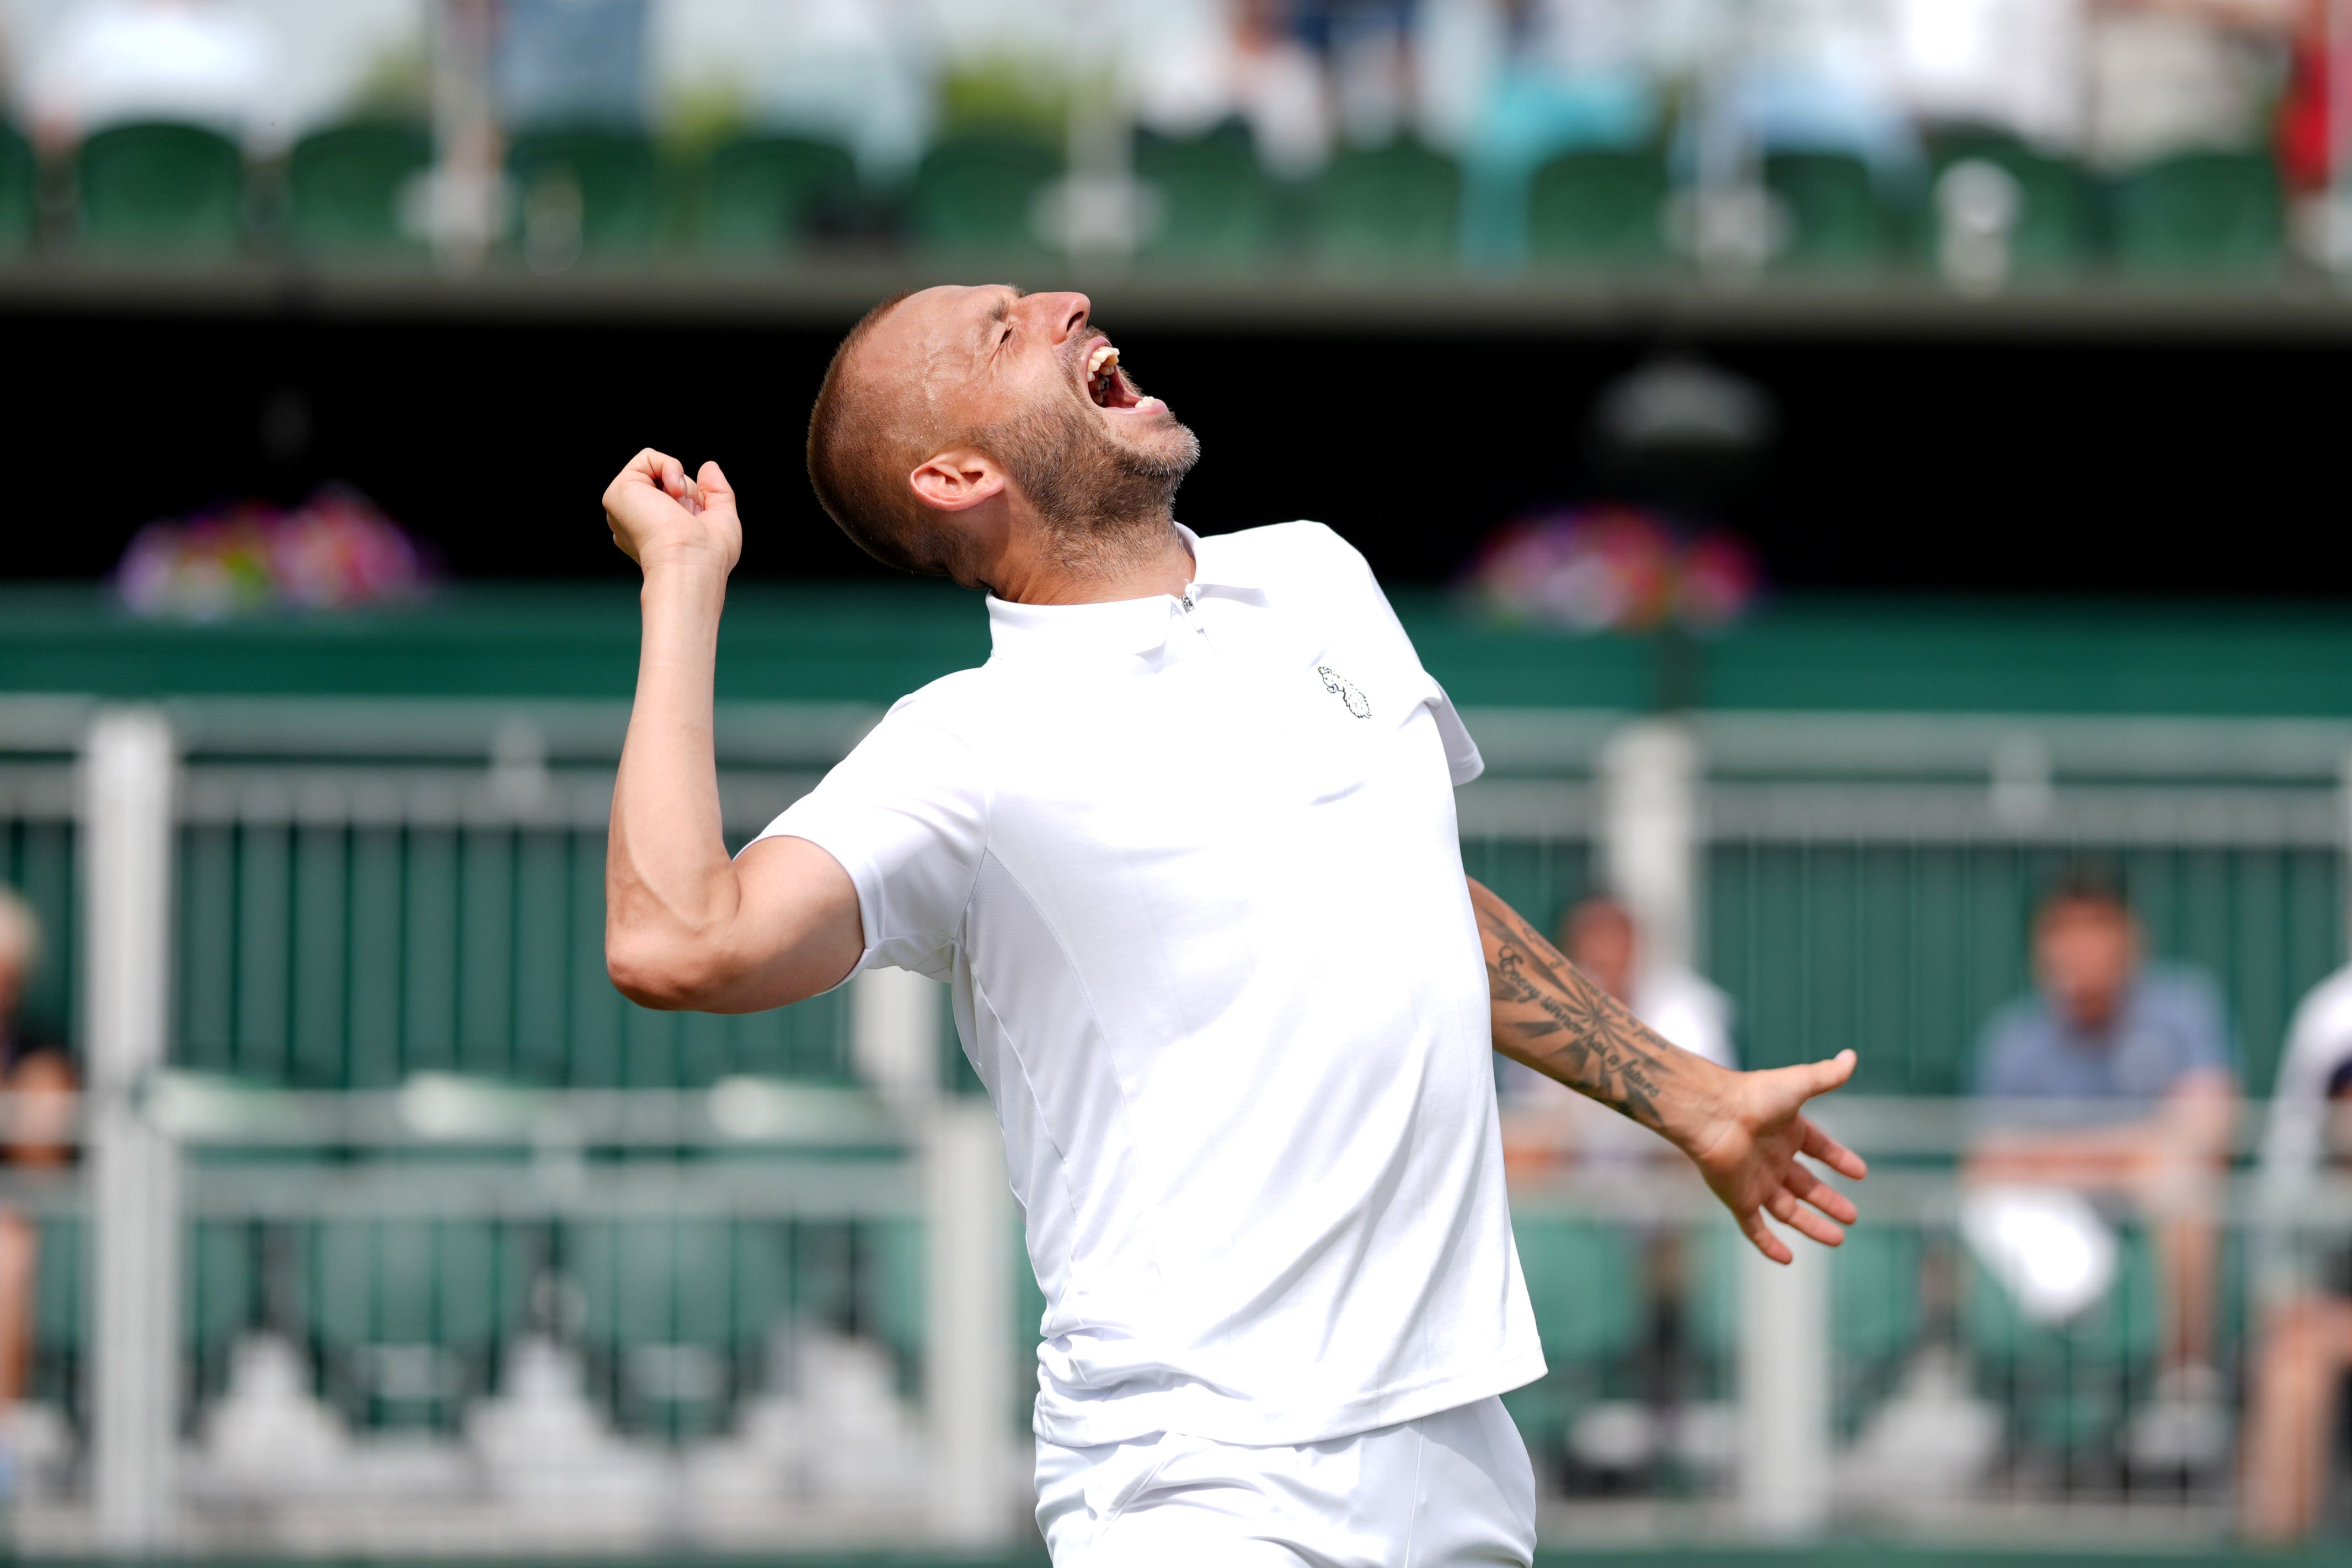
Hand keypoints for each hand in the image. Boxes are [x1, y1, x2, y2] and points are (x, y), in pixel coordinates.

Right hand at [602, 448, 741, 574]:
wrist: (691, 564)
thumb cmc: (709, 555)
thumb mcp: (723, 518)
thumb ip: (717, 491)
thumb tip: (708, 466)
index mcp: (656, 532)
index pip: (679, 500)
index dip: (697, 505)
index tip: (700, 525)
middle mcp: (638, 521)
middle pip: (671, 486)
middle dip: (691, 495)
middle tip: (690, 519)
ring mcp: (626, 507)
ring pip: (660, 472)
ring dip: (683, 486)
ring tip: (680, 510)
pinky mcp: (618, 492)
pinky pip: (647, 457)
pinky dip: (670, 467)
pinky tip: (674, 492)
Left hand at [1683, 1049, 1866, 1263]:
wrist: (1711, 1113)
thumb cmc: (1753, 1096)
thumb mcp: (1798, 1085)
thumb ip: (1826, 1075)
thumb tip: (1852, 1055)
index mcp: (1786, 1131)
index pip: (1818, 1148)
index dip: (1839, 1159)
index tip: (1860, 1173)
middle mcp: (1772, 1157)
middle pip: (1806, 1185)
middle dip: (1829, 1201)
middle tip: (1853, 1216)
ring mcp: (1755, 1180)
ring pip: (1788, 1210)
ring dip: (1813, 1225)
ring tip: (1840, 1239)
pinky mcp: (1738, 1198)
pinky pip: (1754, 1228)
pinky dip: (1768, 1245)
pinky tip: (1788, 1260)